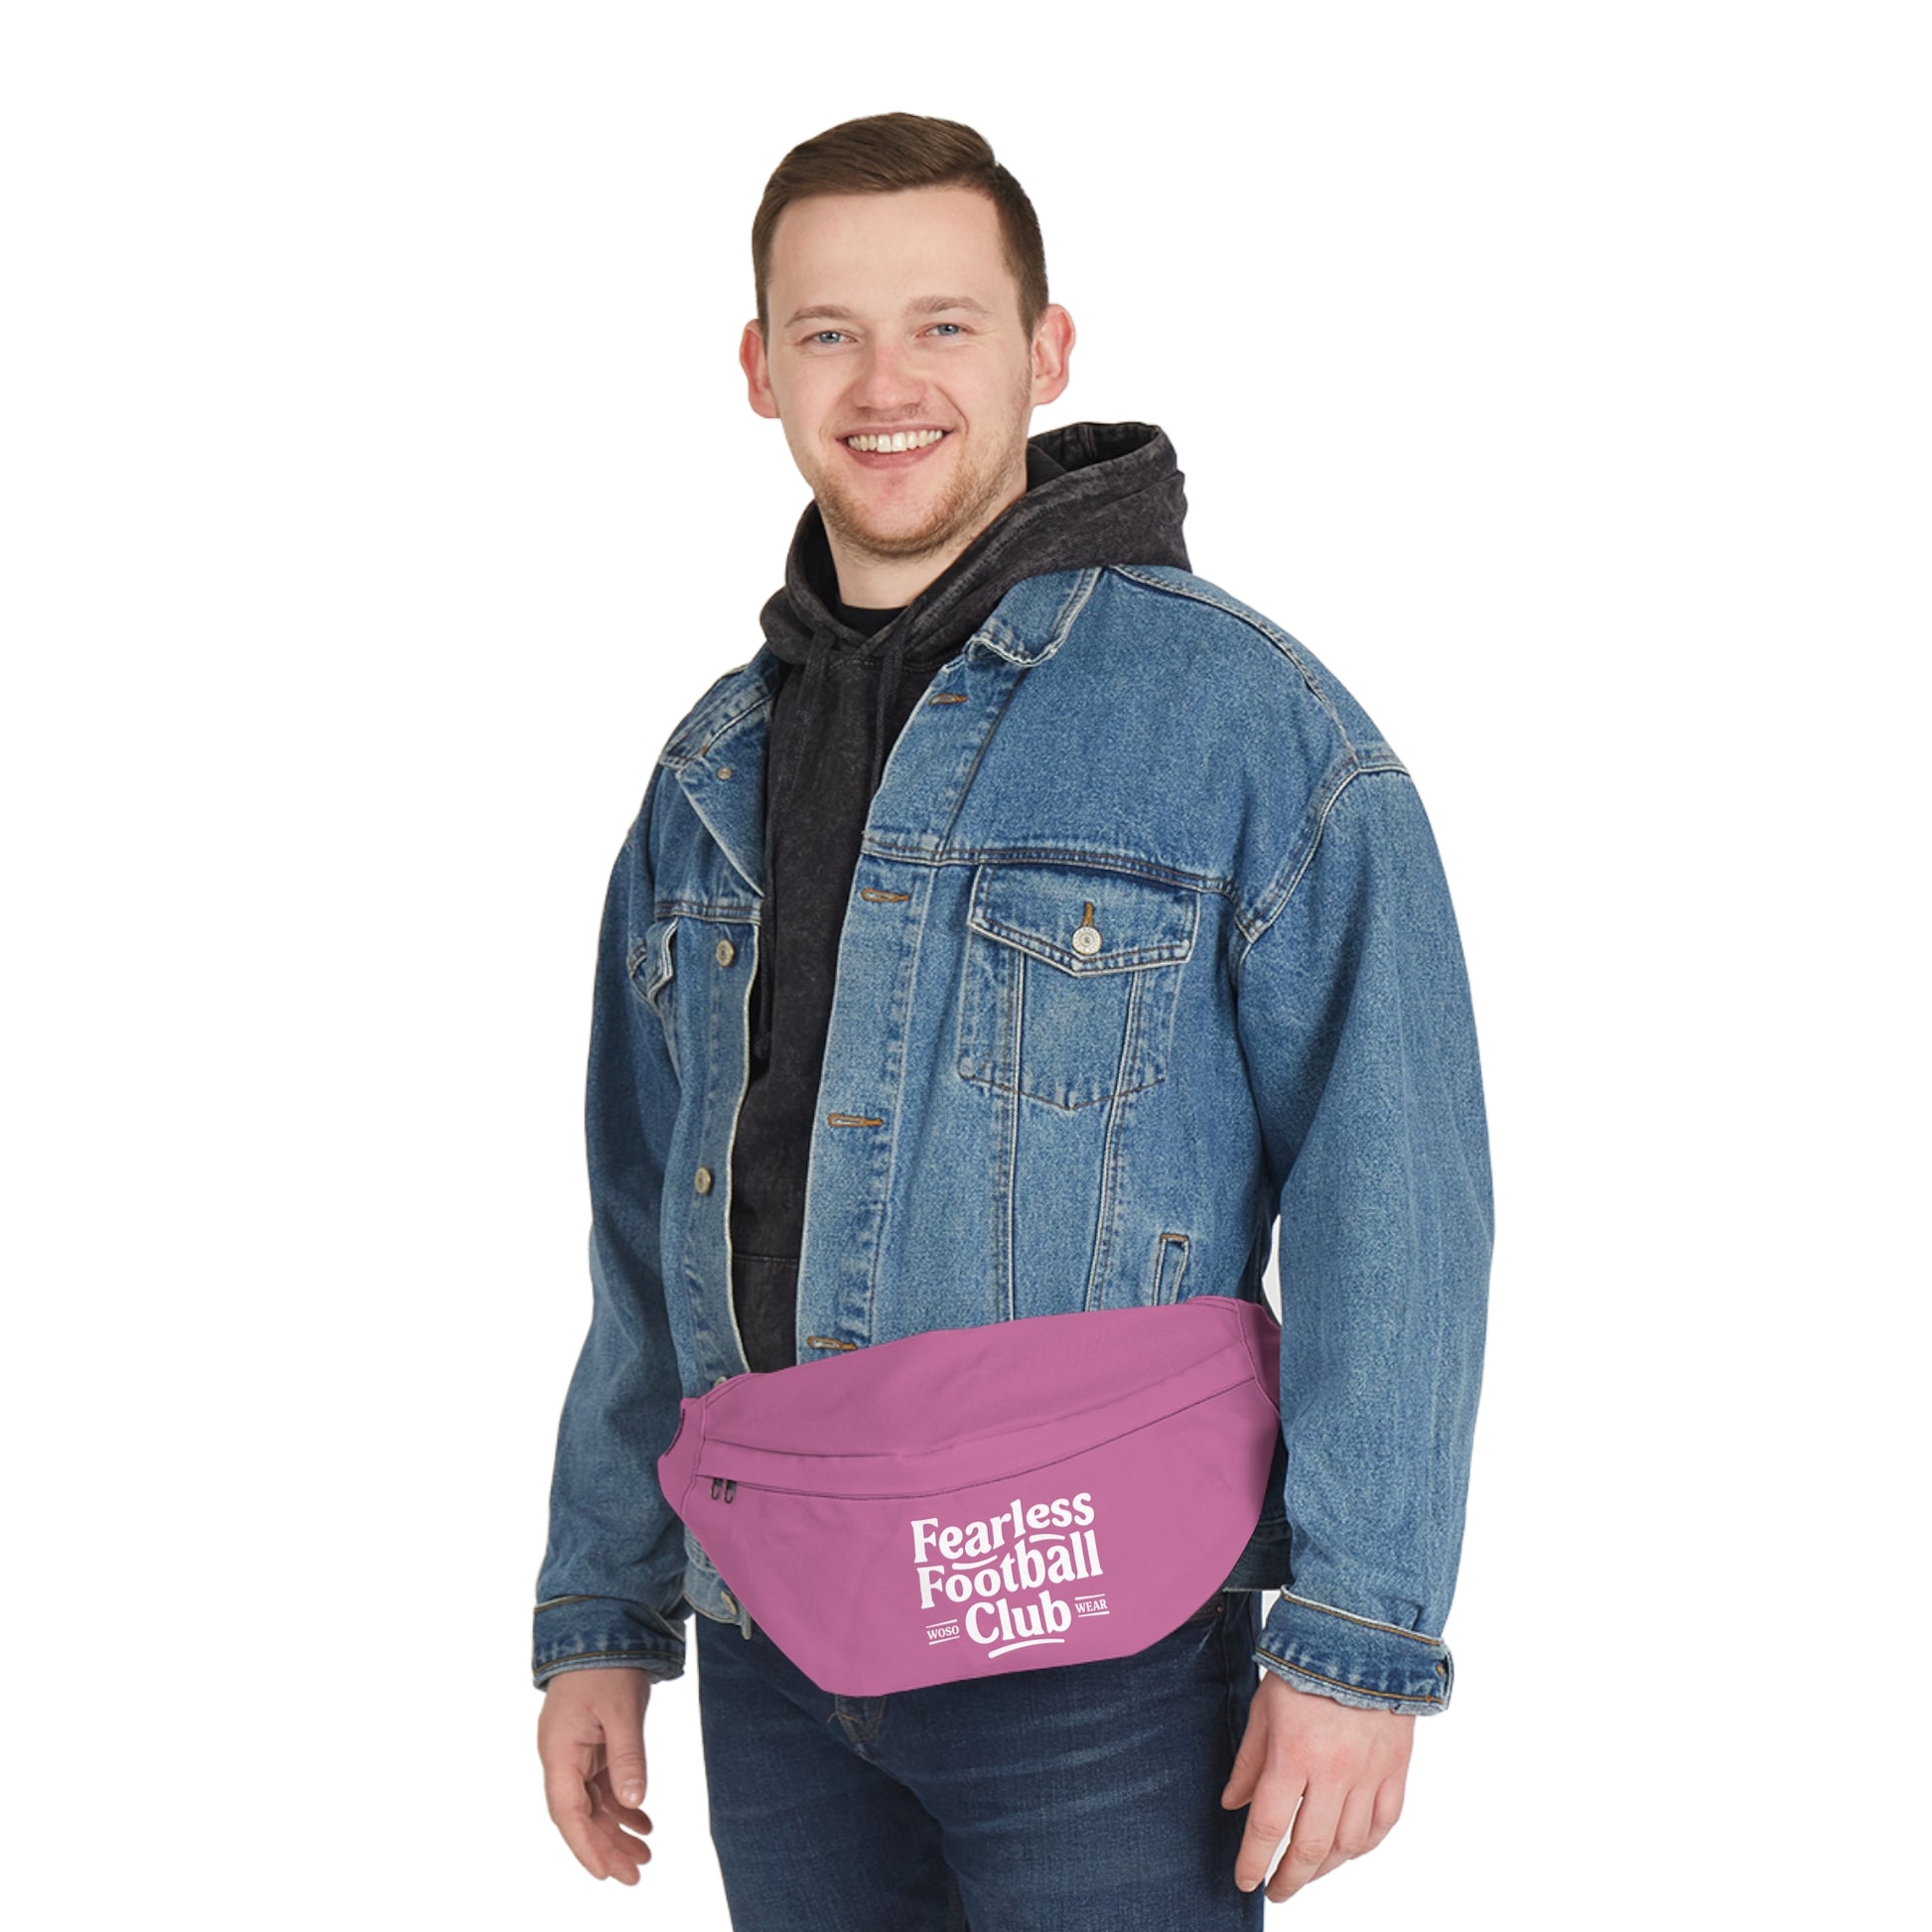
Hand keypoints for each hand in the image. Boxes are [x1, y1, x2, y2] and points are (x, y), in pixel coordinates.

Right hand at [537, 1667, 656, 1882]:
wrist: (599, 1625)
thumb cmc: (606, 1665)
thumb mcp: (622, 1710)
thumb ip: (628, 1756)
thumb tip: (635, 1800)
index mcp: (559, 1751)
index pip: (567, 1812)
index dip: (585, 1846)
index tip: (605, 1875)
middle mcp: (562, 1757)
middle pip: (580, 1815)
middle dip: (605, 1847)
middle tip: (635, 1875)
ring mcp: (576, 1752)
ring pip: (593, 1804)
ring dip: (616, 1830)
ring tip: (646, 1855)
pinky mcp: (591, 1745)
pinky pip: (603, 1785)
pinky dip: (622, 1804)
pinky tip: (643, 1820)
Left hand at [1221, 1668, 1414, 1901]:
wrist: (1363, 1636)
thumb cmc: (1306, 1666)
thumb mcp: (1264, 1709)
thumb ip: (1249, 1761)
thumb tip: (1233, 1804)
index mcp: (1293, 1755)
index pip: (1268, 1827)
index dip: (1253, 1861)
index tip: (1245, 1881)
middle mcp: (1333, 1773)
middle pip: (1310, 1848)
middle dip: (1289, 1878)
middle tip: (1276, 1890)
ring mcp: (1369, 1775)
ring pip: (1348, 1845)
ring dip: (1325, 1867)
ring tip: (1307, 1871)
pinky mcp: (1396, 1770)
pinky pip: (1383, 1825)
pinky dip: (1364, 1846)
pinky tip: (1348, 1850)